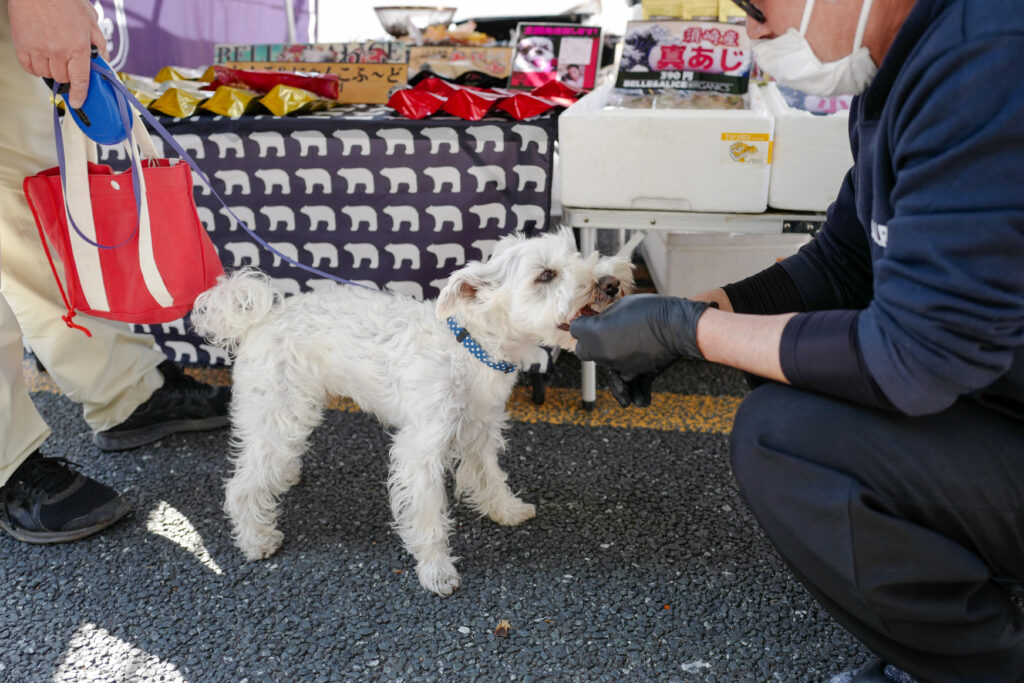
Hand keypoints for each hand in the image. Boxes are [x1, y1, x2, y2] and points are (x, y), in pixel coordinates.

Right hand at [9, 0, 107, 107]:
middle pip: (63, 78)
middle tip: (68, 67)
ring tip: (54, 58)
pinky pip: (28, 67)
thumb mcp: (90, 20)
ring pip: (46, 74)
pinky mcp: (22, 44)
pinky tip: (40, 60)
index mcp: (78, 46)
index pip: (81, 79)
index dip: (80, 94)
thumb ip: (99, 43)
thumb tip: (104, 61)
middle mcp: (58, 50)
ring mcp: (38, 48)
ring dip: (51, 71)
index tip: (78, 102)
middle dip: (68, 76)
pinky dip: (35, 68)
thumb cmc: (64, 0)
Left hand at [570, 294, 710, 406]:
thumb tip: (602, 323)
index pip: (576, 330)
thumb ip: (606, 317)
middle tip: (604, 336)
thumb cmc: (650, 310)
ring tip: (619, 362)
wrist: (676, 325)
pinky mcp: (637, 375)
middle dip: (592, 344)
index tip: (589, 320)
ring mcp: (619, 367)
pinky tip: (634, 399)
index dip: (582, 323)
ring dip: (612, 368)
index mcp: (595, 332)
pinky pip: (633, 390)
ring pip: (608, 373)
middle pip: (586, 352)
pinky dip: (635, 394)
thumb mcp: (621, 305)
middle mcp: (603, 353)